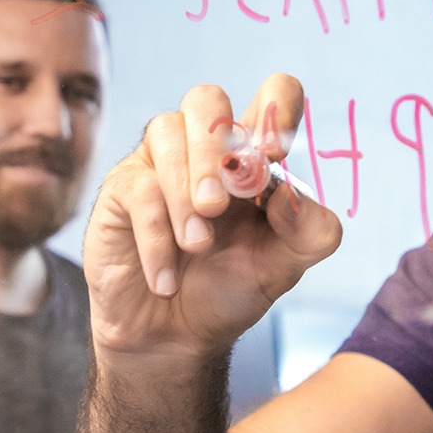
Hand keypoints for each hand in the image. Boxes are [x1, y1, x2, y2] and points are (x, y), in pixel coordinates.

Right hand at [83, 74, 341, 356]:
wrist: (174, 337)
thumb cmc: (229, 289)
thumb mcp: (284, 267)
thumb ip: (309, 232)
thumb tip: (291, 197)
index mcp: (252, 155)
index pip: (273, 96)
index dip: (278, 106)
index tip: (274, 153)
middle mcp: (204, 148)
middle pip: (207, 100)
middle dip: (216, 150)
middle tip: (219, 205)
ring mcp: (159, 165)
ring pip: (165, 133)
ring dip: (184, 192)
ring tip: (196, 246)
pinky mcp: (123, 192)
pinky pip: (138, 190)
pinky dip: (156, 237)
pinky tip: (166, 279)